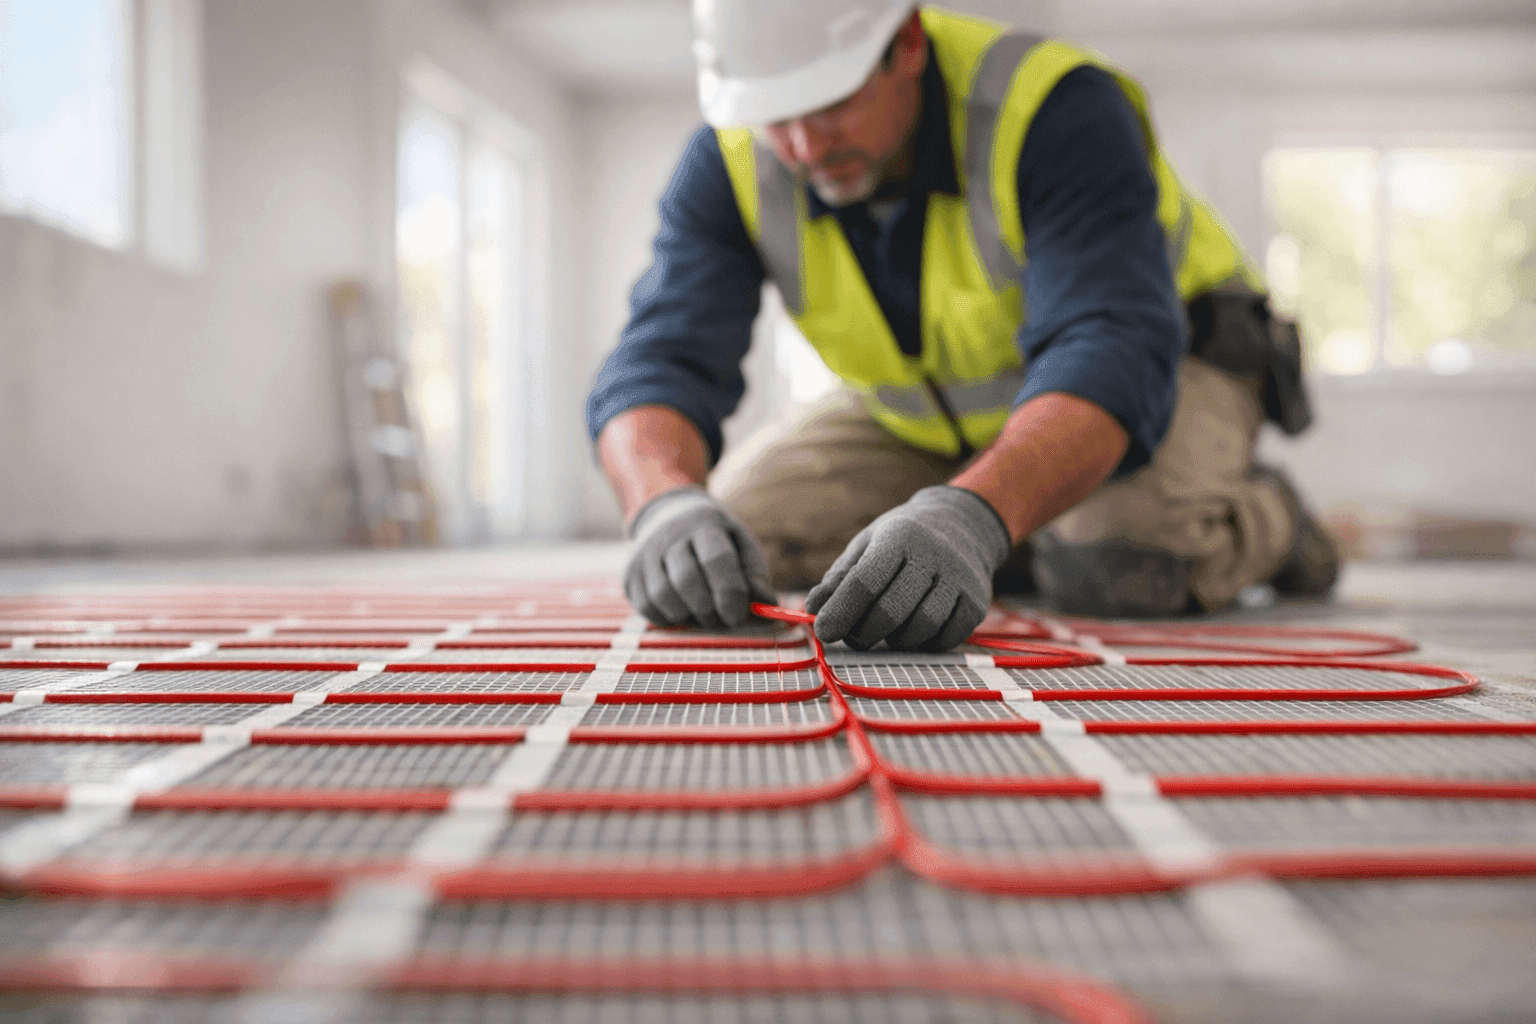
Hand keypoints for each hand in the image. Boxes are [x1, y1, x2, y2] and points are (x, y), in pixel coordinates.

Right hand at [625, 485, 775, 628]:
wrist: (670, 515)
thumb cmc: (716, 540)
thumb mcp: (741, 547)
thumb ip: (755, 577)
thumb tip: (767, 608)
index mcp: (705, 524)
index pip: (716, 559)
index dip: (729, 592)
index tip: (737, 616)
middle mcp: (670, 535)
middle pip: (686, 580)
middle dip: (708, 610)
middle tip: (721, 619)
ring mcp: (645, 554)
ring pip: (663, 596)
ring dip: (687, 615)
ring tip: (702, 612)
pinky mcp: (631, 575)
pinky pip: (646, 607)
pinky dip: (668, 618)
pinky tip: (682, 610)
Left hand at [806, 486, 1010, 650]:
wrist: (964, 525)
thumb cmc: (904, 539)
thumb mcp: (868, 544)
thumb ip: (840, 577)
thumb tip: (813, 609)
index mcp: (900, 537)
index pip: (865, 581)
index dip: (840, 611)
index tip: (823, 631)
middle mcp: (934, 556)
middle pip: (891, 611)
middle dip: (864, 633)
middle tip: (854, 635)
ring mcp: (960, 580)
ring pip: (920, 629)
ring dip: (895, 640)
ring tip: (887, 629)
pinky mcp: (977, 602)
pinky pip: (946, 639)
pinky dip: (925, 644)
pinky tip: (915, 630)